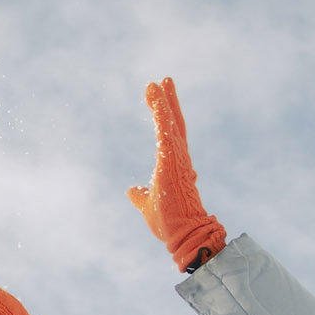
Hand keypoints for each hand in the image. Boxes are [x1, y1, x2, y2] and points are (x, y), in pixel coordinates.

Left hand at [126, 77, 227, 271]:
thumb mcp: (148, 204)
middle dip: (168, 102)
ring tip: (157, 83)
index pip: (170, 135)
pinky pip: (167, 134)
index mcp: (174, 165)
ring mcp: (178, 160)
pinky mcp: (173, 163)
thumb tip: (132, 190)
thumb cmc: (168, 222)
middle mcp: (179, 159)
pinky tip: (158, 102)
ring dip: (163, 103)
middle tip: (163, 80)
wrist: (182, 235)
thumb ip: (140, 195)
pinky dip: (162, 117)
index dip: (164, 117)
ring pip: (171, 125)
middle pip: (174, 123)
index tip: (158, 99)